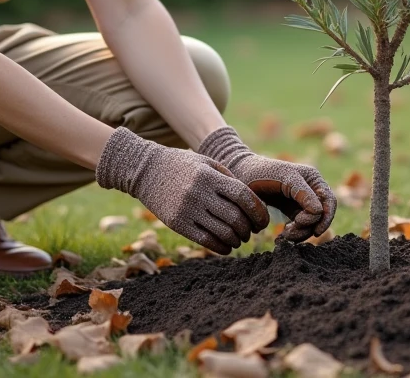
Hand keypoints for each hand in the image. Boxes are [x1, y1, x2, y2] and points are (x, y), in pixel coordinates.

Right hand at [95, 126, 269, 254]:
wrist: (146, 169)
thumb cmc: (182, 165)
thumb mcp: (206, 163)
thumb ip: (229, 179)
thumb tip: (252, 203)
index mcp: (210, 176)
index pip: (243, 196)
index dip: (258, 211)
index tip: (263, 221)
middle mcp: (199, 193)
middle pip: (235, 218)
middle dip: (248, 229)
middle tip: (251, 232)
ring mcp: (187, 209)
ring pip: (222, 233)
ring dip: (236, 240)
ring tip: (238, 239)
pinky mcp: (177, 223)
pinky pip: (205, 241)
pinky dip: (221, 247)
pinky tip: (226, 246)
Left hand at [197, 126, 337, 242]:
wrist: (242, 175)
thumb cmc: (261, 172)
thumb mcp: (284, 177)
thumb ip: (302, 192)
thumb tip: (319, 211)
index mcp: (312, 177)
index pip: (327, 202)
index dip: (318, 216)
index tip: (297, 222)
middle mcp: (312, 189)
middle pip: (323, 216)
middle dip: (309, 228)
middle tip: (289, 234)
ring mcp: (304, 201)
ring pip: (313, 224)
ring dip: (302, 233)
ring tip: (284, 236)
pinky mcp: (295, 211)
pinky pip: (304, 226)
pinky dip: (296, 233)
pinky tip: (282, 235)